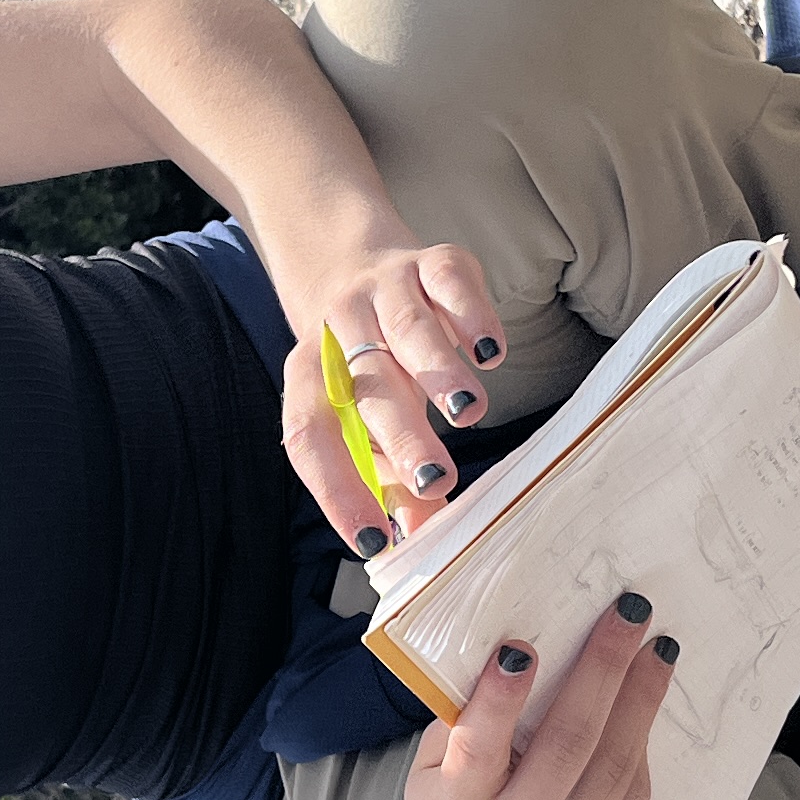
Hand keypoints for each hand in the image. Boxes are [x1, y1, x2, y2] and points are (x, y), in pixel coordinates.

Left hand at [277, 237, 504, 553]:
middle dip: (401, 435)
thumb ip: (392, 477)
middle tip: (436, 479)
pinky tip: (489, 352)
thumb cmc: (365, 363)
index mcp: (311, 379)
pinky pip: (446, 280)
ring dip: (438, 371)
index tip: (373, 541)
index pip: (311, 439)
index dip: (337, 491)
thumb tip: (420, 537)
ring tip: (468, 411)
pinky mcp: (428, 262)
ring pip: (406, 330)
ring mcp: (383, 291)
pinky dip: (470, 312)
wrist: (344, 258)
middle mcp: (340, 332)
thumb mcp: (366, 417)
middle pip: (367, 387)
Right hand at [383, 592, 675, 799]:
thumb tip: (523, 645)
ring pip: (613, 771)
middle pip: (568, 748)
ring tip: (654, 654)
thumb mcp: (432, 768)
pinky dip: (638, 750)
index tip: (523, 648)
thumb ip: (467, 716)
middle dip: (604, 672)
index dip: (502, 699)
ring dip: (640, 702)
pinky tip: (642, 712)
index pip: (479, 749)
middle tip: (630, 616)